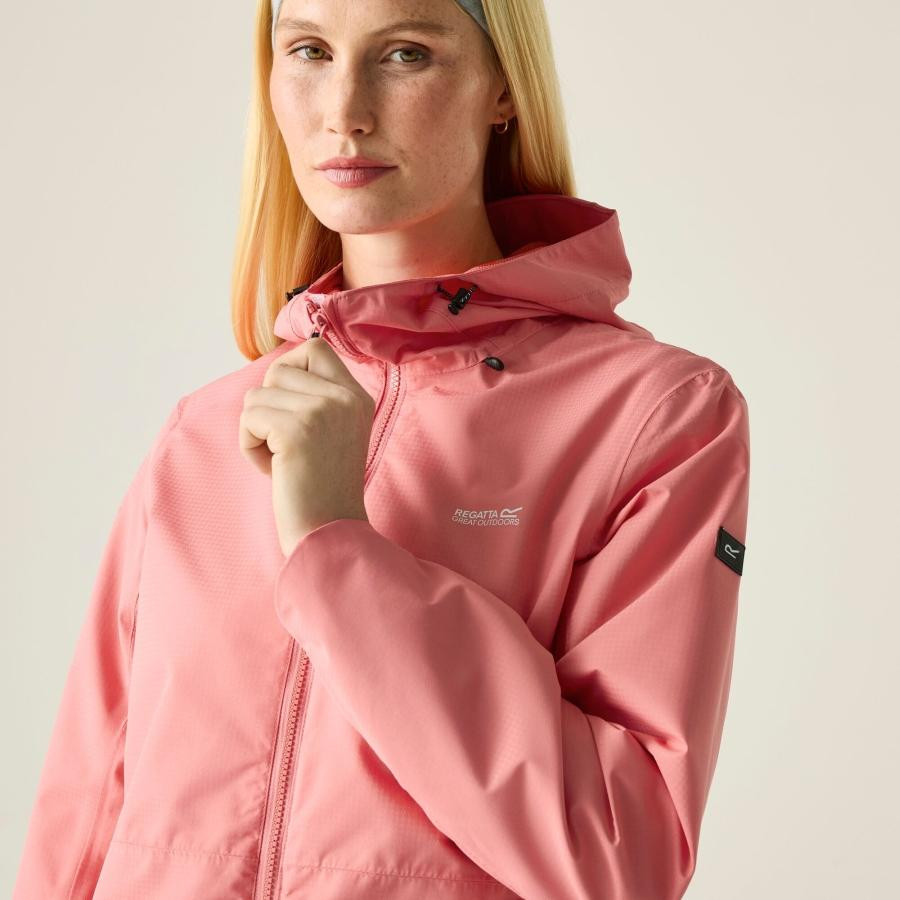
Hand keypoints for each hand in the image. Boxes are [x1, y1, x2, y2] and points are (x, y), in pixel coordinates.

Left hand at [239, 338, 374, 556]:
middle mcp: (345, 397)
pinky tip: (274, 469)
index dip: (289, 371)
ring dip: (257, 430)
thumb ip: (316, 397)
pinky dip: (250, 446)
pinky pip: (249, 418)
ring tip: (282, 460)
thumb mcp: (334, 431)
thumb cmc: (321, 488)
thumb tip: (278, 370)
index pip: (314, 347)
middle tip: (287, 443)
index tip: (290, 409)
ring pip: (258, 394)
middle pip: (279, 369)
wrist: (329, 533)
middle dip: (269, 406)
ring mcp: (323, 410)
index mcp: (357, 396)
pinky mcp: (297, 429)